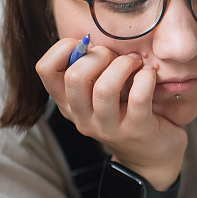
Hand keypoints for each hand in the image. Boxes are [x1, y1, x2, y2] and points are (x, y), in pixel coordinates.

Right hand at [36, 38, 185, 188]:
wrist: (152, 157)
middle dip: (99, 55)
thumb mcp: (99, 95)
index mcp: (68, 104)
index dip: (62, 47)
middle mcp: (82, 117)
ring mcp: (108, 127)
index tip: (86, 44)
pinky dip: (146, 77)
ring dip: (124, 65)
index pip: (44, 69)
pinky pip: (138, 96)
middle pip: (74, 77)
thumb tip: (90, 40)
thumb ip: (91, 70)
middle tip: (117, 57)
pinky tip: (150, 74)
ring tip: (136, 63)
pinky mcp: (136, 129)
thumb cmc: (126, 114)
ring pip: (105, 87)